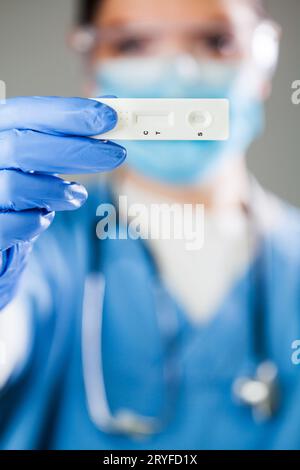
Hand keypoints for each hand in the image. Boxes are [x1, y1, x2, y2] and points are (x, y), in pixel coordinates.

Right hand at [0, 96, 125, 307]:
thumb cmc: (22, 185)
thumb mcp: (40, 155)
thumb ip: (68, 134)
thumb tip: (110, 108)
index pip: (26, 113)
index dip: (68, 113)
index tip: (110, 117)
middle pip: (21, 146)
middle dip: (75, 150)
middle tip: (117, 154)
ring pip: (15, 186)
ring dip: (57, 190)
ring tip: (78, 195)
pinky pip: (12, 224)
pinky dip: (37, 221)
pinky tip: (45, 216)